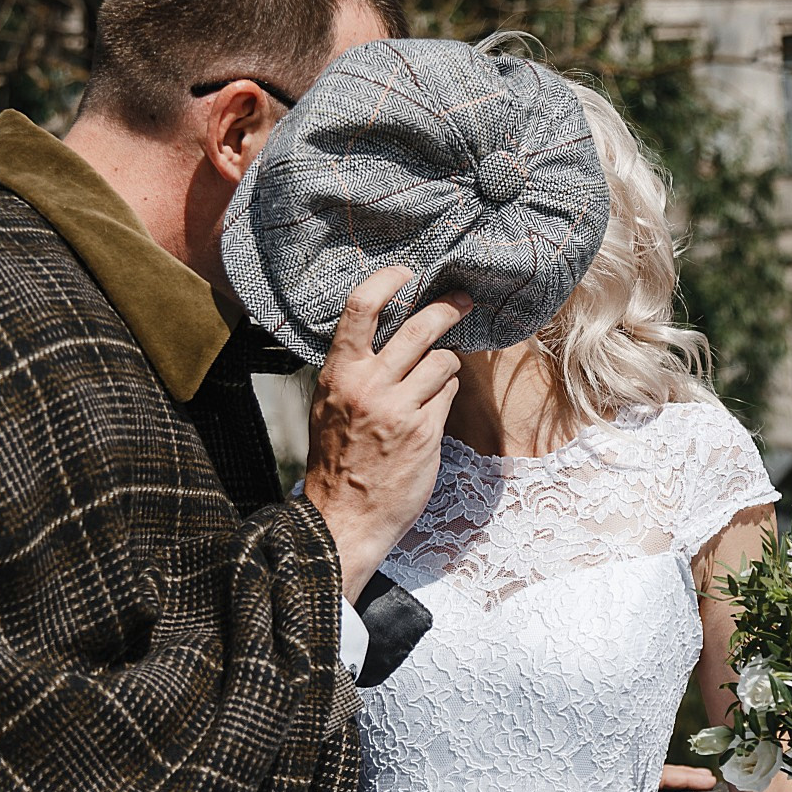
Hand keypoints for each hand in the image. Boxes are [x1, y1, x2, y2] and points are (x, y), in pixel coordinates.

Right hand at [302, 268, 469, 600]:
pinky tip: (430, 411)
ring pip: (443, 361)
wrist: (343, 518)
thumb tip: (384, 333)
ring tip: (435, 380)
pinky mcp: (425, 432)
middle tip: (462, 300)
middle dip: (448, 308)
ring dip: (446, 365)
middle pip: (419, 327)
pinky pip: (448, 394)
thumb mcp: (329, 406)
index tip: (407, 273)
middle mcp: (368, 386)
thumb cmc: (337, 460)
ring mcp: (399, 409)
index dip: (387, 281)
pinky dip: (445, 395)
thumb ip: (353, 370)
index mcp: (338, 373)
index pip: (361, 309)